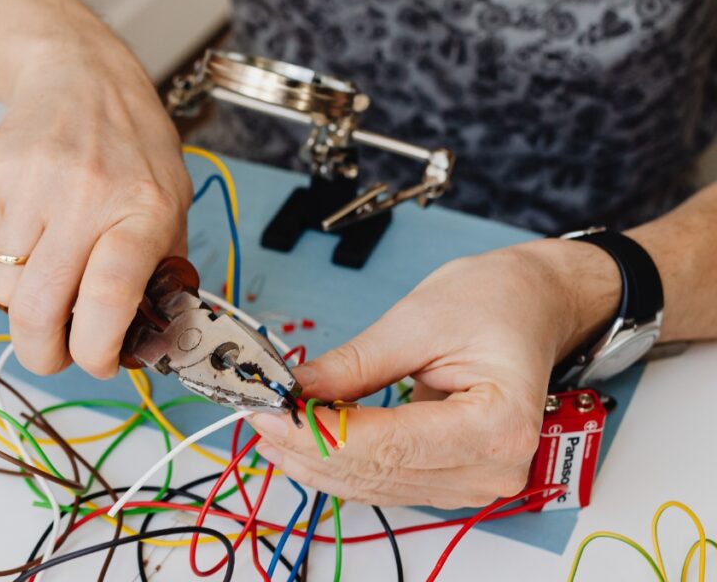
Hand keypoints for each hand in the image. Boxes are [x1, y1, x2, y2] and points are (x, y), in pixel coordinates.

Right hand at [0, 37, 191, 377]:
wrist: (80, 77)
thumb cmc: (133, 147)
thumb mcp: (172, 203)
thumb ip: (160, 270)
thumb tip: (147, 341)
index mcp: (143, 208)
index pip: (109, 295)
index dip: (96, 349)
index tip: (98, 362)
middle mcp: (86, 195)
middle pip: (37, 308)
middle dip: (41, 354)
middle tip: (53, 355)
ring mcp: (31, 183)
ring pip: (3, 287)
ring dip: (23, 301)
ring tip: (49, 268)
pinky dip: (7, 256)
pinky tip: (33, 220)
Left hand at [250, 239, 619, 508]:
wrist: (533, 306)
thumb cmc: (496, 301)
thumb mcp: (418, 319)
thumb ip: (354, 364)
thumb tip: (295, 390)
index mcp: (498, 424)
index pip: (388, 446)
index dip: (318, 434)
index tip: (267, 411)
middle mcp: (494, 468)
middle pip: (377, 473)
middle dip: (308, 447)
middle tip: (255, 415)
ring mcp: (477, 480)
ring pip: (375, 486)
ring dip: (317, 461)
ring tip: (270, 426)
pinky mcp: (455, 477)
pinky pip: (387, 481)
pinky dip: (342, 463)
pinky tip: (304, 441)